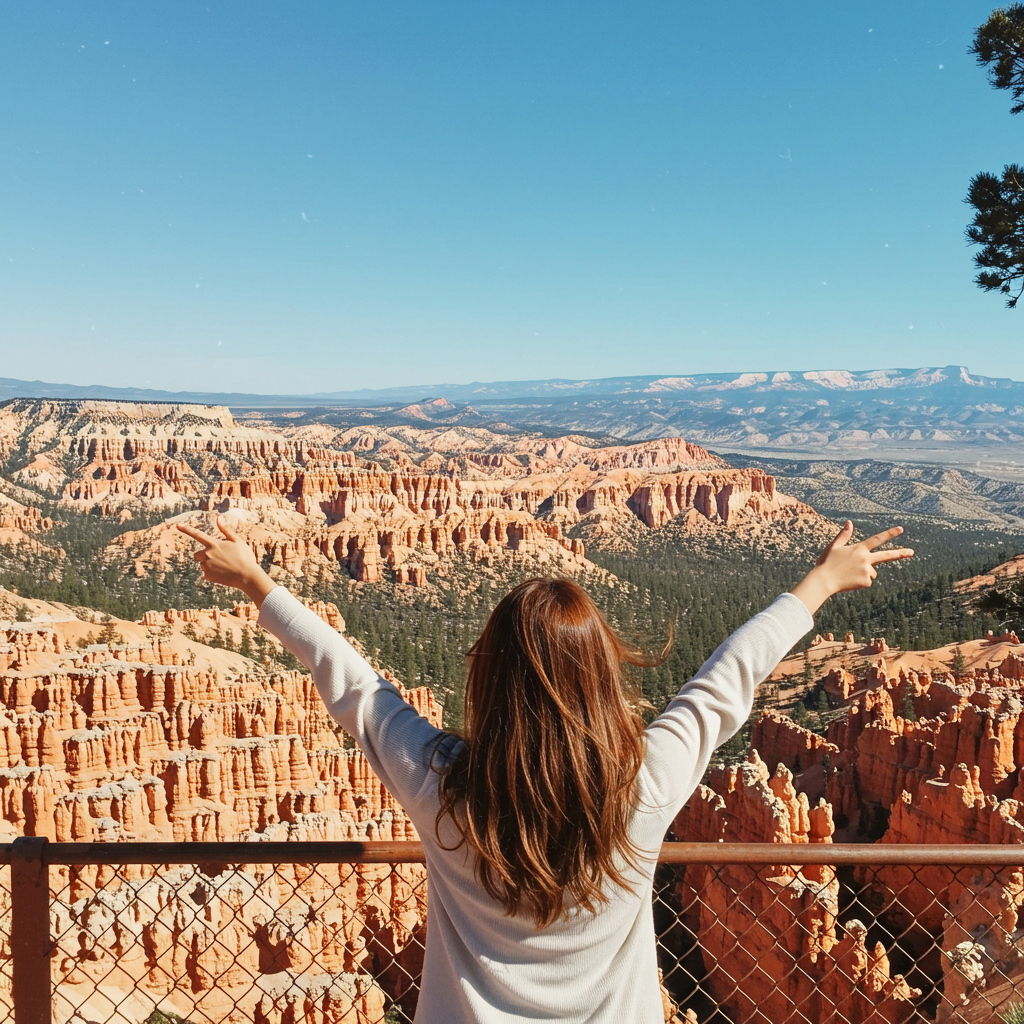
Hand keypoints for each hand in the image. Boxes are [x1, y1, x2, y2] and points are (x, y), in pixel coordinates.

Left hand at [176, 517, 277, 607]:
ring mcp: (206, 566)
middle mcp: (207, 555)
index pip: (197, 535)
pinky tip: (224, 573)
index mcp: (214, 544)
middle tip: (219, 558)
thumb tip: (218, 518)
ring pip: (203, 564)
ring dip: (210, 565)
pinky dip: (213, 574)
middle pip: (197, 554)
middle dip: (204, 555)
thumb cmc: (245, 557)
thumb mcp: (238, 541)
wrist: (247, 576)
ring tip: (225, 566)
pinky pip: (206, 574)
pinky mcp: (208, 576)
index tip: (177, 525)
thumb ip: (226, 530)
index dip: (186, 529)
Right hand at [790, 521, 913, 615]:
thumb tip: (849, 522)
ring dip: (864, 573)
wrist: (823, 581)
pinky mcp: (866, 582)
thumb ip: (843, 535)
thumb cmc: (826, 563)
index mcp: (859, 549)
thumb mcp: (834, 547)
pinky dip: (860, 582)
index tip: (900, 529)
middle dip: (900, 553)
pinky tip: (849, 581)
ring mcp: (867, 571)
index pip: (877, 539)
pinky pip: (867, 581)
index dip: (890, 534)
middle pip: (887, 556)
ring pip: (872, 572)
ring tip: (849, 574)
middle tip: (912, 552)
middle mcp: (866, 559)